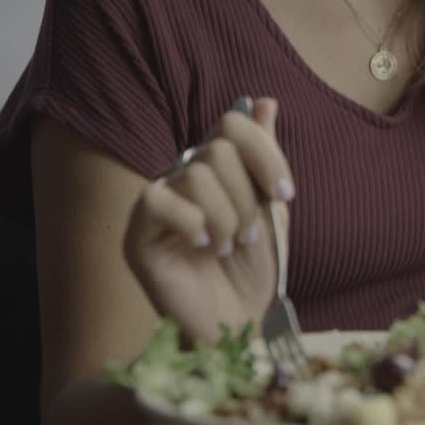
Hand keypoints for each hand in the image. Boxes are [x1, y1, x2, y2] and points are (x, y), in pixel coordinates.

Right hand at [123, 96, 294, 344]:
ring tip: (228, 248)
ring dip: (226, 217)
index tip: (286, 193)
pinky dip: (192, 224)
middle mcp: (183, 176)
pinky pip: (157, 200)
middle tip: (250, 235)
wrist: (240, 325)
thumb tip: (265, 101)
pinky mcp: (138, 234)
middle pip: (217, 148)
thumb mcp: (272, 209)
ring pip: (195, 175)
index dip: (265, 153)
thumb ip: (265, 157)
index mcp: (216, 165)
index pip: (234, 122)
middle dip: (248, 197)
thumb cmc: (255, 270)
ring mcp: (158, 203)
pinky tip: (203, 249)